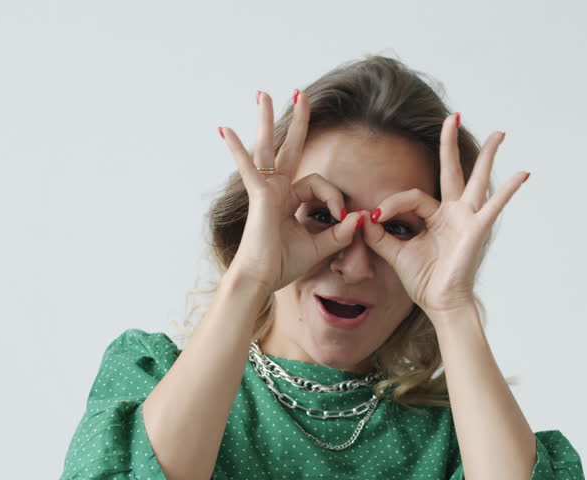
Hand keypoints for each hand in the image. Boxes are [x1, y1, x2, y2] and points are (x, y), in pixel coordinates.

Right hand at [218, 90, 364, 295]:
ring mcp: (266, 190)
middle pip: (289, 148)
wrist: (262, 278)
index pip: (318, 184)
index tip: (342, 217)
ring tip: (264, 94)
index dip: (334, 197)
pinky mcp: (259, 196)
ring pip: (268, 148)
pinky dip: (237, 150)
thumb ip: (341, 232)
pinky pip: (249, 168)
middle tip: (300, 94)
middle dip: (298, 122)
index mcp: (289, 199)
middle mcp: (276, 189)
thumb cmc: (284, 265)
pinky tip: (225, 130)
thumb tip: (361, 218)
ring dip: (267, 120)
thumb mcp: (321, 246)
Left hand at [363, 114, 528, 317]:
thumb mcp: (395, 253)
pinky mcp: (477, 228)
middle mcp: (453, 212)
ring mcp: (467, 218)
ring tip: (500, 133)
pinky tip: (523, 173)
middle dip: (449, 143)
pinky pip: (494, 205)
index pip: (412, 196)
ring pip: (477, 179)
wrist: (441, 303)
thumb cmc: (424, 281)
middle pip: (451, 170)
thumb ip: (378, 236)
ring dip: (488, 156)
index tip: (376, 219)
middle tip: (452, 116)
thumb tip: (361, 218)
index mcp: (435, 216)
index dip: (392, 204)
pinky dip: (508, 190)